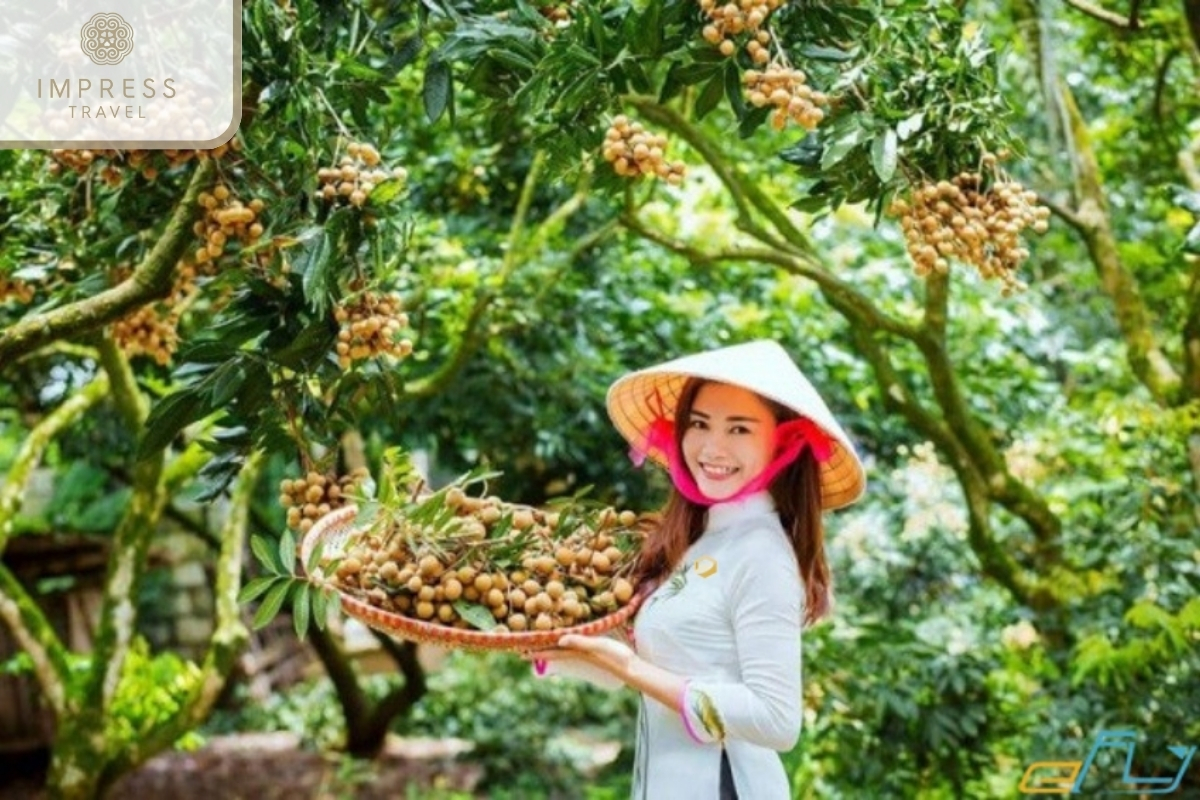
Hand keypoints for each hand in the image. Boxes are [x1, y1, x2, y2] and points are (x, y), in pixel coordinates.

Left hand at [521, 634, 638, 681]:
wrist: (632, 669)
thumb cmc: (616, 656)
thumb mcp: (599, 646)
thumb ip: (580, 642)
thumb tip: (559, 639)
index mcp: (576, 652)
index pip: (552, 652)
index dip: (537, 652)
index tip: (521, 653)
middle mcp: (578, 655)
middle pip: (554, 653)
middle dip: (540, 652)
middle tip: (524, 652)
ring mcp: (586, 655)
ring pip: (563, 653)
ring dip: (550, 651)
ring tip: (540, 650)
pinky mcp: (594, 654)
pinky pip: (574, 651)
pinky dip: (565, 649)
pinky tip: (566, 648)